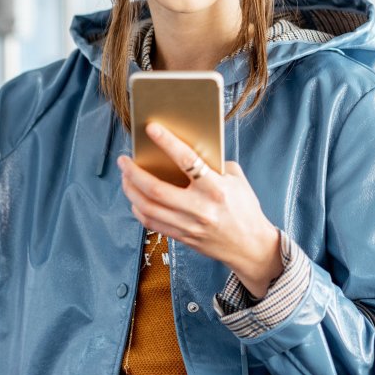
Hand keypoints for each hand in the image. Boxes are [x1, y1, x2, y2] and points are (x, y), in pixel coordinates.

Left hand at [117, 122, 282, 296]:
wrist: (250, 245)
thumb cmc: (244, 208)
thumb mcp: (236, 180)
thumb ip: (213, 165)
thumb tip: (188, 151)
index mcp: (216, 188)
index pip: (187, 160)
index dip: (167, 142)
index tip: (151, 129)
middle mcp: (200, 208)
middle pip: (156, 189)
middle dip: (134, 172)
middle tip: (124, 160)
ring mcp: (189, 225)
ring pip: (148, 208)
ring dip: (130, 190)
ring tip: (126, 177)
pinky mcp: (182, 237)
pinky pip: (151, 223)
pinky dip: (138, 208)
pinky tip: (135, 198)